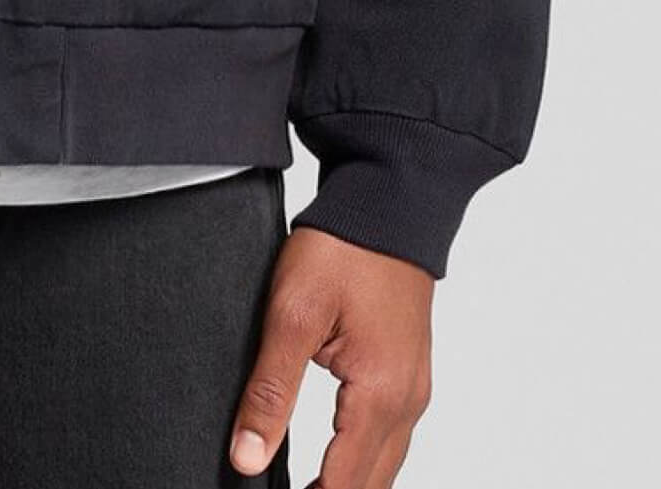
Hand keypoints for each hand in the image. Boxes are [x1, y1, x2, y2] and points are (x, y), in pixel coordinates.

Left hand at [229, 226, 433, 487]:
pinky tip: (335, 462)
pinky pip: (390, 437)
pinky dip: (362, 461)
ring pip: (384, 466)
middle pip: (370, 486)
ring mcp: (414, 389)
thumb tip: (247, 456)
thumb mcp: (293, 314)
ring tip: (300, 487)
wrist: (390, 201)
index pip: (343, 486)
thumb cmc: (344, 248)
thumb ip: (270, 390)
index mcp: (379, 396)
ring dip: (346, 485)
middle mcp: (407, 402)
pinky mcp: (410, 373)